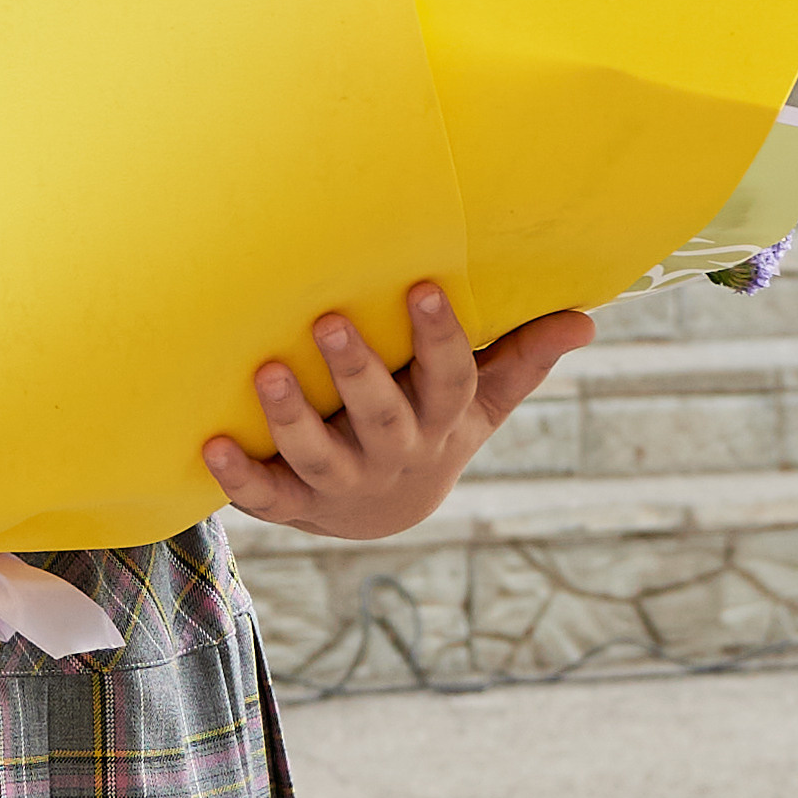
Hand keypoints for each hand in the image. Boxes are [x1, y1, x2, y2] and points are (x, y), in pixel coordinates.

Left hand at [201, 284, 593, 541]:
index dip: (440, 336)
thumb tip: (587, 317)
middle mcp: (393, 455)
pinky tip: (211, 444)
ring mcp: (341, 484)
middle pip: (382, 417)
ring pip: (319, 456)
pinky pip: (267, 496)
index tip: (421, 284)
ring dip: (292, 418)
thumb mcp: (480, 403)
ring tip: (266, 370)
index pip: (451, 379)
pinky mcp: (294, 504)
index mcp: (440, 423)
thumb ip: (522, 358)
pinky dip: (239, 477)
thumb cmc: (431, 429)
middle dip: (358, 371)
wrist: (383, 513)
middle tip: (329, 320)